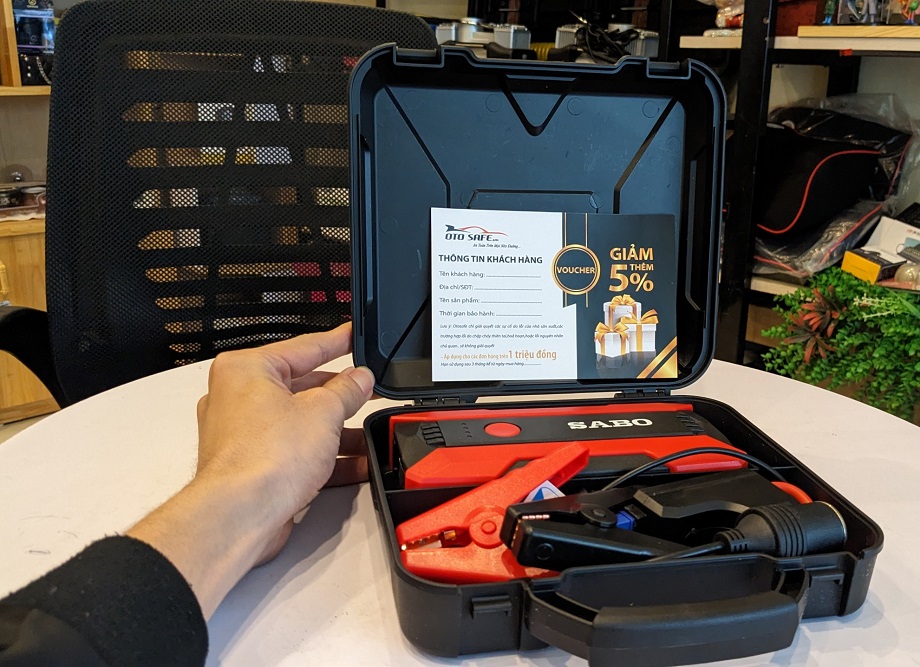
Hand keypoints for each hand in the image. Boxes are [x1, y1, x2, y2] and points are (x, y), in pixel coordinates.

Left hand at [128, 323, 374, 616]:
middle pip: (301, 386)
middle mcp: (237, 397)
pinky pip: (293, 451)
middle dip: (340, 394)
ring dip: (336, 430)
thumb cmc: (264, 458)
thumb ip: (347, 390)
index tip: (353, 334)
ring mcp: (242, 433)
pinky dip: (322, 455)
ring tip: (370, 433)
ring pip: (299, 422)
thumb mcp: (323, 412)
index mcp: (247, 369)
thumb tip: (359, 379)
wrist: (241, 515)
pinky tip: (356, 464)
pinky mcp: (251, 465)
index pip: (303, 347)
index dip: (336, 342)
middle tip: (369, 389)